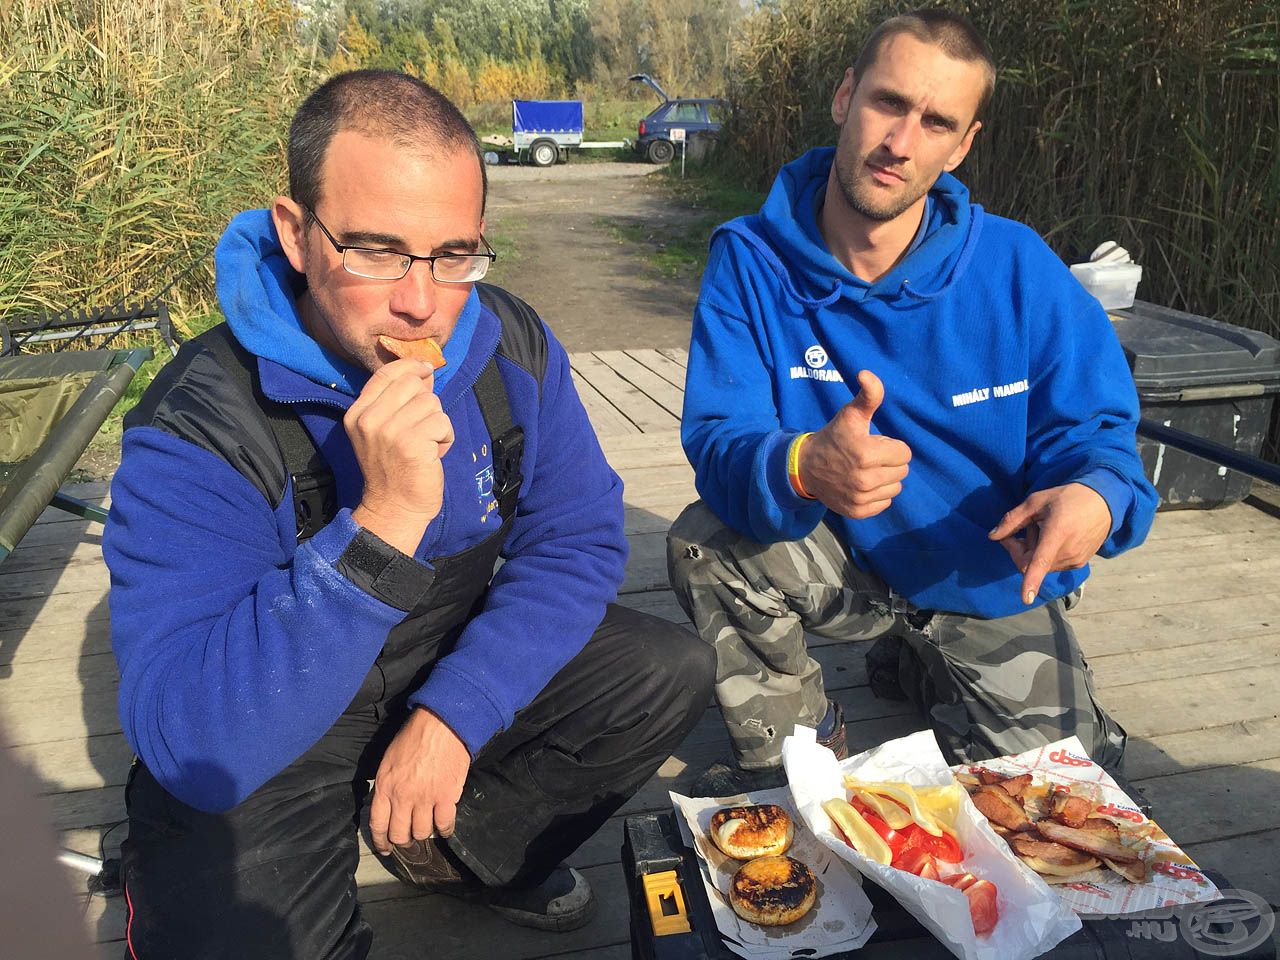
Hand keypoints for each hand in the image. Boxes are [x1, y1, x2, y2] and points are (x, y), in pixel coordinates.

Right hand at [346, 358, 453, 553]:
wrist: (394, 507)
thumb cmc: (395, 469)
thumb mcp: (385, 430)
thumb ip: (401, 400)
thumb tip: (424, 371)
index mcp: (358, 413)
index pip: (386, 374)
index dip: (410, 366)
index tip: (426, 369)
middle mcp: (369, 419)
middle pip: (412, 384)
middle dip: (427, 402)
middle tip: (423, 428)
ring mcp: (389, 431)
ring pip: (431, 402)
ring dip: (438, 423)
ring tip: (427, 444)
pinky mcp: (411, 443)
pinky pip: (442, 422)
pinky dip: (446, 437)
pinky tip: (434, 453)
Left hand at [369, 707, 470, 854]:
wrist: (442, 725)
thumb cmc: (414, 736)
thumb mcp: (389, 760)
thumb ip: (387, 785)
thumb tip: (388, 804)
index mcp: (385, 786)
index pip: (378, 824)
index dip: (381, 841)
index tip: (385, 848)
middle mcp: (403, 797)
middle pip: (400, 834)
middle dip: (403, 840)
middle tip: (409, 839)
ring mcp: (425, 798)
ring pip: (422, 832)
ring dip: (424, 833)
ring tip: (427, 828)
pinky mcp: (446, 797)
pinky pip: (444, 824)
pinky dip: (444, 830)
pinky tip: (444, 829)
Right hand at [798, 370, 911, 518]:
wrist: (806, 467)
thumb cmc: (833, 437)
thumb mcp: (850, 414)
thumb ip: (868, 395)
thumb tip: (866, 374)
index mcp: (867, 454)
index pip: (905, 453)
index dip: (891, 446)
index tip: (873, 443)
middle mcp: (865, 479)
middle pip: (902, 471)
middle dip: (889, 461)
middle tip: (868, 457)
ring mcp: (861, 498)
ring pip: (895, 487)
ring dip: (885, 478)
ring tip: (865, 470)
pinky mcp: (858, 511)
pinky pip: (885, 503)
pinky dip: (877, 494)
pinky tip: (861, 484)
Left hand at [988, 483, 1112, 603]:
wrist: (1103, 502)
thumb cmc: (1067, 498)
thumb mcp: (1036, 501)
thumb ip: (1012, 520)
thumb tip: (992, 536)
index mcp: (1056, 534)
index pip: (1040, 562)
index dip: (1031, 581)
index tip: (1026, 598)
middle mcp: (1067, 551)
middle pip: (1030, 564)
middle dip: (1019, 549)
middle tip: (1023, 528)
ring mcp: (1075, 560)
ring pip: (1041, 567)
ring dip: (1033, 551)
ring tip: (1044, 529)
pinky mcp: (1079, 564)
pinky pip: (1053, 565)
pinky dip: (1046, 555)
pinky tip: (1054, 536)